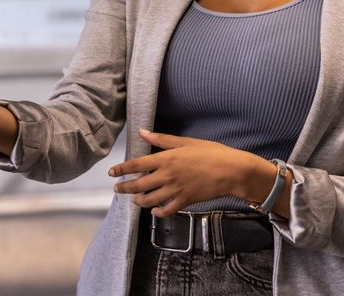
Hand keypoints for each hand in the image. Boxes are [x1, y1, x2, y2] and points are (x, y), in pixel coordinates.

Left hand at [107, 129, 268, 216]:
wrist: (232, 171)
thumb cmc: (210, 152)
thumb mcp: (185, 142)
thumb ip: (161, 139)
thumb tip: (142, 131)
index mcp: (166, 158)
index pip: (136, 165)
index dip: (121, 169)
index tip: (112, 173)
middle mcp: (167, 175)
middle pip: (138, 185)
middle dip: (125, 188)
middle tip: (117, 189)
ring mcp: (176, 190)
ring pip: (149, 199)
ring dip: (139, 201)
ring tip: (134, 199)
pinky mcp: (185, 201)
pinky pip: (167, 210)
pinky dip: (158, 212)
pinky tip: (154, 210)